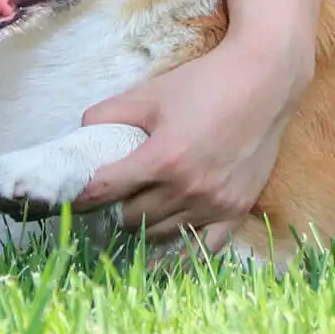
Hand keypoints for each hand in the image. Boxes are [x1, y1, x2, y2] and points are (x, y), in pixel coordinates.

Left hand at [73, 31, 313, 251]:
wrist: (263, 83)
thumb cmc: (203, 84)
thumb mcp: (148, 94)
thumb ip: (108, 114)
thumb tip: (81, 132)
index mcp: (162, 159)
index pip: (106, 190)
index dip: (83, 194)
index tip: (71, 196)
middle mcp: (188, 189)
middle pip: (132, 218)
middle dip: (116, 207)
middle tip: (114, 195)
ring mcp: (214, 204)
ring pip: (161, 234)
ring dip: (144, 224)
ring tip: (139, 208)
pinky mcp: (237, 210)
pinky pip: (203, 250)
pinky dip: (181, 249)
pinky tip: (167, 247)